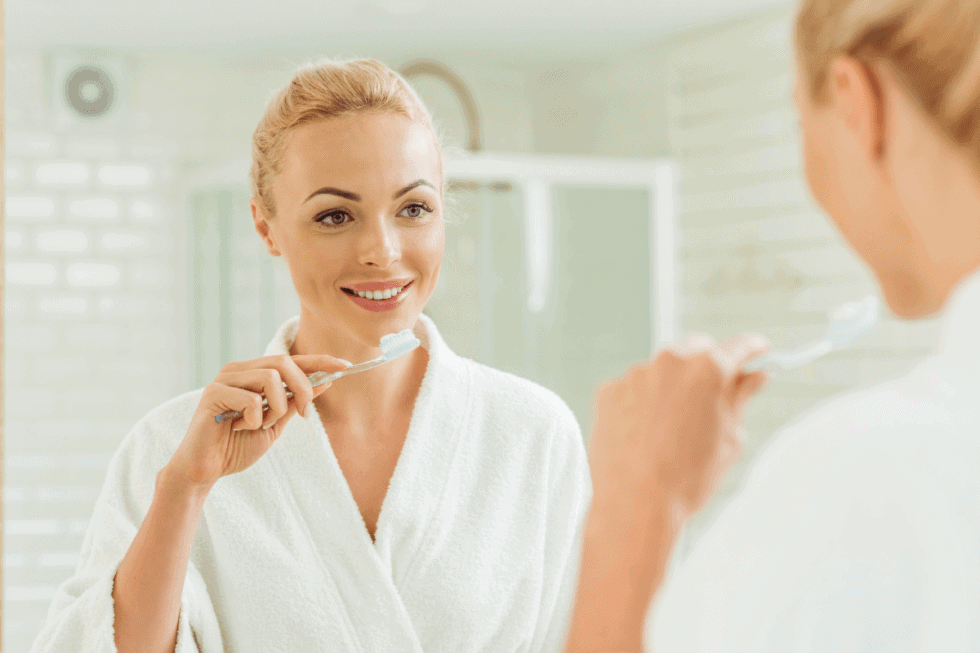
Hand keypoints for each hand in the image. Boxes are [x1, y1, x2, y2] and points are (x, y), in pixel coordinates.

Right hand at [167, 354, 349, 489]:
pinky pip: (252, 400)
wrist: (205, 470)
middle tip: (304, 414)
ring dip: (277, 408)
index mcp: (253, 374)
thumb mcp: (275, 424)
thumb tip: (326, 381)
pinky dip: (255, 419)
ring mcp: (225, 379)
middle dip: (303, 388)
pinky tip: (240, 428)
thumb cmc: (236, 447)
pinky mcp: (213, 393)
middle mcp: (239, 370)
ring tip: (262, 425)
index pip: (292, 360)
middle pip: (284, 362)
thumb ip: (296, 403)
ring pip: (270, 378)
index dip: (320, 361)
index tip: (346, 366)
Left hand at [588, 334, 768, 518]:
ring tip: (674, 428)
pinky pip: (633, 388)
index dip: (753, 349)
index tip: (759, 352)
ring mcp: (634, 375)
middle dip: (709, 365)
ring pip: (662, 370)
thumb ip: (740, 399)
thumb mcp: (729, 439)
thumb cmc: (689, 478)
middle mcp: (669, 362)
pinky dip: (642, 402)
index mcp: (708, 370)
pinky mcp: (608, 391)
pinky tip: (645, 434)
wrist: (635, 505)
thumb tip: (755, 375)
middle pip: (697, 350)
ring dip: (673, 385)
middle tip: (716, 393)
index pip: (738, 346)